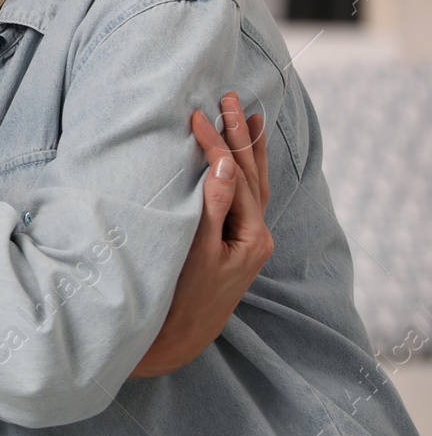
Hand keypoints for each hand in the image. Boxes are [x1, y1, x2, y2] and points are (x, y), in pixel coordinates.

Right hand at [132, 92, 272, 376]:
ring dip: (247, 148)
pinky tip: (240, 159)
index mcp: (253, 236)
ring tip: (248, 115)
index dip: (218, 145)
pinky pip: (244, 196)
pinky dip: (243, 171)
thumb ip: (214, 208)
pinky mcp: (235, 243)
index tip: (198, 115)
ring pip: (253, 183)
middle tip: (230, 98)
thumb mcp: (198, 252)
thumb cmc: (183, 296)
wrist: (179, 337)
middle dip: (241, 135)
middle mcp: (257, 235)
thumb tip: (227, 167)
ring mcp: (249, 240)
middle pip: (253, 175)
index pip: (237, 177)